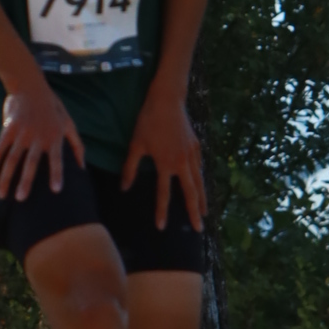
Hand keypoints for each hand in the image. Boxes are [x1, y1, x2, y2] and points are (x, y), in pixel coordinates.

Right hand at [0, 84, 84, 202]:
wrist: (30, 85)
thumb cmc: (52, 106)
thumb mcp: (69, 122)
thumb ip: (77, 144)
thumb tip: (83, 167)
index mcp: (54, 136)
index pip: (56, 158)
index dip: (56, 173)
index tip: (56, 190)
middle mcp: (38, 136)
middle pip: (30, 162)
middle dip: (25, 181)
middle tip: (21, 199)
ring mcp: (21, 133)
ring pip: (11, 159)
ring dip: (6, 178)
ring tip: (2, 195)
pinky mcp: (7, 129)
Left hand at [123, 84, 205, 230]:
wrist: (168, 100)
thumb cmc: (148, 121)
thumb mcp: (136, 144)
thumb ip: (130, 168)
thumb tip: (124, 188)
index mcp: (165, 164)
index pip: (163, 193)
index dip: (161, 211)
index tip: (162, 227)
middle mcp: (182, 162)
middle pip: (190, 192)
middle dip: (194, 212)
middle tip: (198, 229)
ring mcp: (192, 154)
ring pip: (199, 181)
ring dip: (201, 198)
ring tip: (204, 213)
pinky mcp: (196, 146)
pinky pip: (199, 167)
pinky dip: (201, 179)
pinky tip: (201, 185)